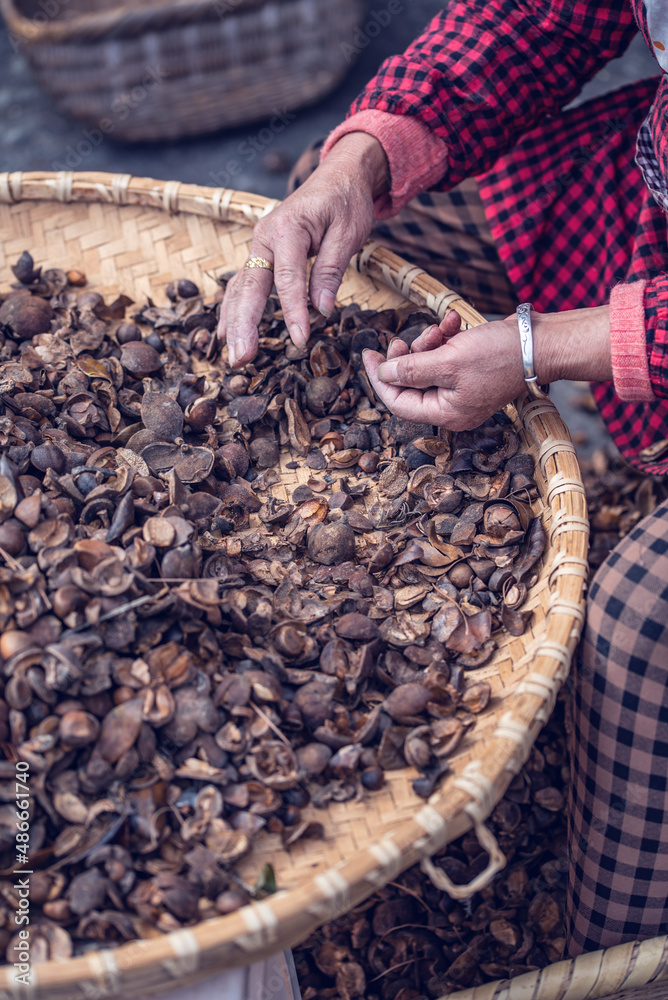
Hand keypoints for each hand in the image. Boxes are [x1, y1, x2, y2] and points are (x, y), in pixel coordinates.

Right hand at [218, 132, 388, 366]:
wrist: (337, 177)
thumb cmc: (345, 202)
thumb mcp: (348, 233)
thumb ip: (330, 269)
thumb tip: (321, 310)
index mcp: (287, 228)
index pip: (287, 278)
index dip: (292, 311)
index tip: (300, 340)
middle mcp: (264, 237)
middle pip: (250, 287)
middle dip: (244, 325)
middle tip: (242, 358)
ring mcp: (258, 247)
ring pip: (240, 289)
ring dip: (234, 323)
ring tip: (234, 357)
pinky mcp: (260, 255)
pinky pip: (242, 285)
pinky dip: (232, 309)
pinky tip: (225, 333)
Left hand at [363, 304, 611, 429]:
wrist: (540, 342)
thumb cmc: (499, 355)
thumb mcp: (448, 360)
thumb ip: (411, 369)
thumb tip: (383, 374)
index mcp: (446, 413)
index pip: (398, 402)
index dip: (379, 378)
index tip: (368, 353)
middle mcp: (453, 406)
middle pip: (411, 383)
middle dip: (407, 356)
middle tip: (404, 338)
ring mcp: (462, 389)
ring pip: (427, 365)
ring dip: (428, 342)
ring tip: (441, 328)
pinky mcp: (471, 371)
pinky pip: (446, 357)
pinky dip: (445, 338)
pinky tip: (452, 322)